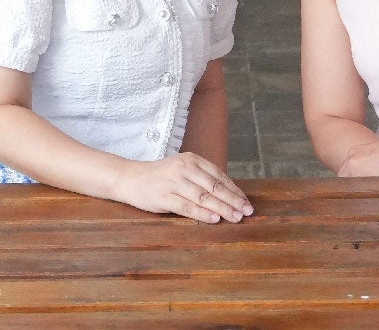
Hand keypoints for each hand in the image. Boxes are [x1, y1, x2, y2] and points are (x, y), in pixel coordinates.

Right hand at [115, 152, 253, 222]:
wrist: (130, 178)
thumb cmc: (161, 176)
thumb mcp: (182, 169)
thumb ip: (202, 178)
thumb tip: (228, 194)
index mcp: (192, 159)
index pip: (219, 175)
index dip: (234, 190)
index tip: (246, 201)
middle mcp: (185, 168)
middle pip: (215, 186)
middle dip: (233, 200)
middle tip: (248, 211)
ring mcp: (174, 182)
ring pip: (204, 197)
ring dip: (223, 208)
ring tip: (236, 217)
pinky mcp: (165, 197)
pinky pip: (188, 206)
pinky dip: (203, 213)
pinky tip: (215, 219)